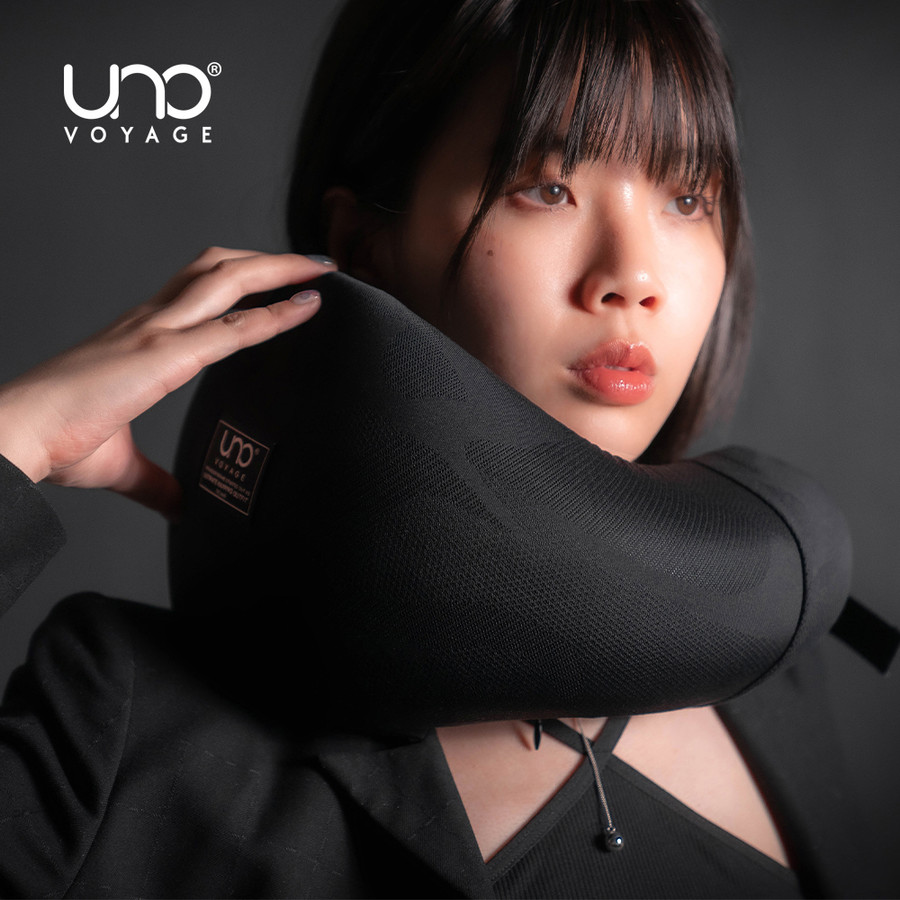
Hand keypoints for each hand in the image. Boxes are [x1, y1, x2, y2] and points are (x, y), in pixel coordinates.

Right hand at [0, 247, 328, 519]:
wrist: (16, 435)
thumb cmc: (54, 440)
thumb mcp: (118, 462)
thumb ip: (156, 481)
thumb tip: (179, 507)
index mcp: (139, 334)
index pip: (197, 288)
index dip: (239, 276)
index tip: (276, 276)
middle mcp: (150, 321)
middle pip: (218, 268)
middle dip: (269, 259)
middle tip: (311, 262)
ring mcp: (157, 331)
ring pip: (228, 279)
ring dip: (279, 269)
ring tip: (320, 269)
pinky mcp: (163, 355)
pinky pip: (233, 328)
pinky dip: (275, 315)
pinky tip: (307, 308)